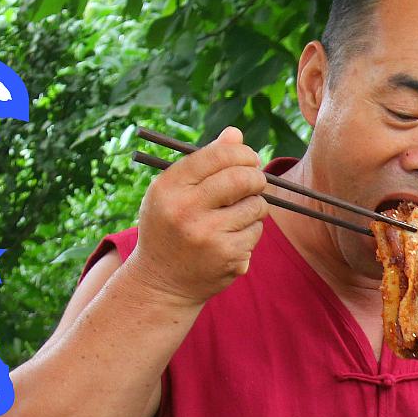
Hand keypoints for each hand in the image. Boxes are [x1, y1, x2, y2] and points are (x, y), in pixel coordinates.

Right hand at [128, 127, 269, 307]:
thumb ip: (204, 162)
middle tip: (256, 181)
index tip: (249, 159)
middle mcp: (185, 210)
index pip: (217, 156)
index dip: (241, 153)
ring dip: (255, 206)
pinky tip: (232, 237)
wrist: (161, 282)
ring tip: (237, 214)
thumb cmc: (170, 227)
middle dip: (256, 177)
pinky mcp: (227, 256)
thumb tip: (236, 134)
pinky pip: (256, 231)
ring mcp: (207, 235)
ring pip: (255, 205)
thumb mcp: (174, 192)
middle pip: (242, 178)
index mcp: (168, 187)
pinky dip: (252, 230)